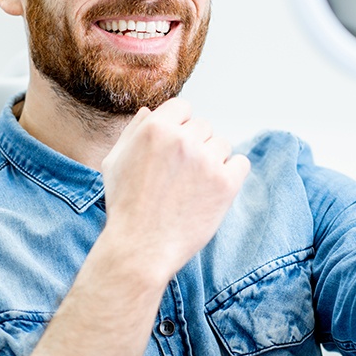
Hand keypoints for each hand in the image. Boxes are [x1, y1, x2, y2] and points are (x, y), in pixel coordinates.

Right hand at [101, 98, 249, 282]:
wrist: (140, 248)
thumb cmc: (125, 206)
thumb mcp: (114, 161)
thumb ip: (133, 131)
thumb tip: (150, 111)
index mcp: (155, 128)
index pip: (182, 107)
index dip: (179, 125)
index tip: (176, 147)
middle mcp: (182, 140)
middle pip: (203, 126)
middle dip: (195, 144)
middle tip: (182, 173)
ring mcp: (206, 161)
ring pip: (222, 144)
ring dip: (212, 159)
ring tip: (194, 185)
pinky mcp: (226, 183)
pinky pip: (241, 163)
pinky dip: (232, 174)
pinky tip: (214, 189)